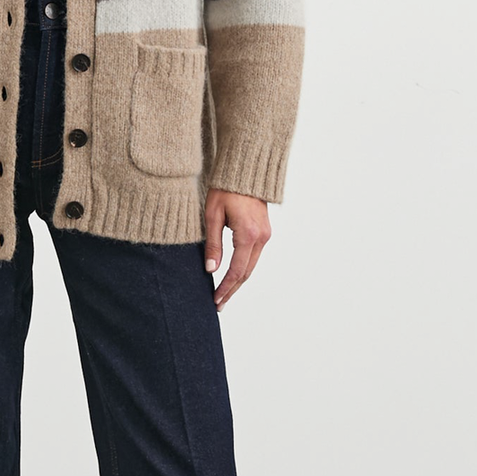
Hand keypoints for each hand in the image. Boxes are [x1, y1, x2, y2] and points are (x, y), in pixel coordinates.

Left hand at [203, 189, 271, 310]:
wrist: (245, 171)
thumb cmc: (225, 189)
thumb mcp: (213, 216)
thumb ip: (212, 244)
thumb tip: (211, 270)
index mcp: (248, 234)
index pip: (236, 270)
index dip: (225, 288)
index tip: (215, 300)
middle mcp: (261, 237)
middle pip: (246, 273)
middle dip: (232, 290)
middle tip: (218, 304)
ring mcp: (266, 235)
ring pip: (251, 266)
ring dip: (238, 282)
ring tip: (224, 295)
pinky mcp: (265, 231)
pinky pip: (254, 256)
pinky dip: (244, 269)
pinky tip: (233, 276)